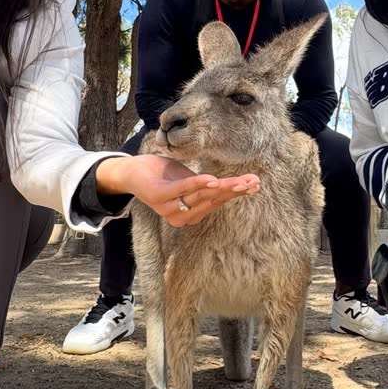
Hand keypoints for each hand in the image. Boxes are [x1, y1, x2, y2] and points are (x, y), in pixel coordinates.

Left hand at [96, 153, 259, 227]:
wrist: (132, 171)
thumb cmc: (164, 175)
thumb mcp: (189, 180)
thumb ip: (207, 186)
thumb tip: (233, 182)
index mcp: (191, 215)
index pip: (218, 202)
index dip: (237, 192)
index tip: (255, 184)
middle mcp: (182, 217)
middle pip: (214, 200)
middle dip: (235, 190)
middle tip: (254, 183)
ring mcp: (170, 208)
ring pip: (202, 195)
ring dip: (222, 187)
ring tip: (239, 181)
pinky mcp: (159, 196)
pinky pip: (182, 190)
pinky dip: (197, 184)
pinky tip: (212, 180)